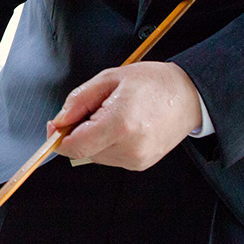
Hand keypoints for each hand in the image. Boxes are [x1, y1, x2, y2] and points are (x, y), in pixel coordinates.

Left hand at [49, 61, 202, 169]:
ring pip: (94, 155)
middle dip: (78, 133)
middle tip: (93, 110)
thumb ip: (78, 101)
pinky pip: (110, 157)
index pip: (75, 146)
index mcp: (120, 124)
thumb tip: (59, 121)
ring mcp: (137, 159)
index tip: (55, 126)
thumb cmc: (153, 83)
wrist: (188, 96)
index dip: (58, 138)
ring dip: (93, 138)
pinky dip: (107, 143)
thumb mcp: (108, 79)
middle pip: (82, 151)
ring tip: (112, 116)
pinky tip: (121, 126)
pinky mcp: (141, 164)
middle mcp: (129, 147)